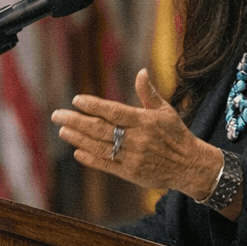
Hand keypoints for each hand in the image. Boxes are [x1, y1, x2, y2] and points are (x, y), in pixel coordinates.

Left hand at [50, 69, 223, 200]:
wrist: (189, 166)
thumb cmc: (176, 134)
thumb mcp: (167, 111)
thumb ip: (149, 94)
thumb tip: (141, 72)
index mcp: (145, 121)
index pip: (115, 112)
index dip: (95, 106)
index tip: (77, 100)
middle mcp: (137, 139)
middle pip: (101, 129)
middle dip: (76, 121)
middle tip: (57, 115)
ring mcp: (132, 157)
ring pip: (100, 147)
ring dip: (78, 139)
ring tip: (62, 130)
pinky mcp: (130, 173)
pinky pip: (106, 165)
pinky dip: (90, 158)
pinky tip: (77, 151)